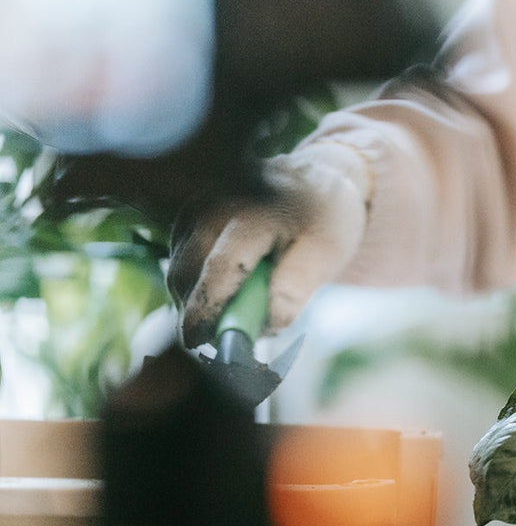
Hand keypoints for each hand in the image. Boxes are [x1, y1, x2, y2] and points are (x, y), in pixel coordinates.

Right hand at [168, 141, 372, 347]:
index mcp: (252, 214)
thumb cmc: (324, 221)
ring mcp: (196, 204)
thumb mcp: (327, 254)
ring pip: (177, 265)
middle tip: (210, 345)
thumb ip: (297, 286)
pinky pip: (179, 255)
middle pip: (188, 270)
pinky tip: (216, 297)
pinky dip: (192, 282)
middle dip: (193, 312)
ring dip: (191, 299)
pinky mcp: (189, 211)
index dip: (207, 311)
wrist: (317, 180)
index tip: (199, 344)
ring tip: (221, 321)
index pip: (219, 270)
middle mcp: (214, 204)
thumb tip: (270, 323)